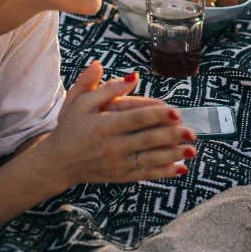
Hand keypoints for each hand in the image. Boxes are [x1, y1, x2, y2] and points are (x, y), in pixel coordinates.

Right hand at [48, 61, 195, 182]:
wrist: (58, 162)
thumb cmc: (71, 127)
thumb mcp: (79, 102)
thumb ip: (104, 87)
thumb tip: (131, 76)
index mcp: (103, 125)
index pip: (134, 119)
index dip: (156, 115)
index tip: (175, 112)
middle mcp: (112, 146)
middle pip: (146, 140)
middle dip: (171, 137)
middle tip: (191, 132)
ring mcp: (117, 163)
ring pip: (150, 160)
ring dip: (173, 155)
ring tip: (192, 150)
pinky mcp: (121, 175)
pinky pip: (145, 174)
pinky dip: (164, 173)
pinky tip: (181, 167)